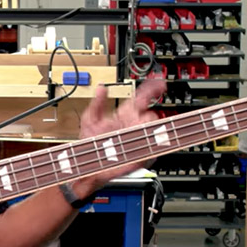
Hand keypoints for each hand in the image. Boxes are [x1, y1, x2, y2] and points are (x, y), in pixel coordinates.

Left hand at [73, 79, 165, 195]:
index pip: (143, 97)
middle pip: (153, 114)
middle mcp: (134, 125)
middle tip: (140, 118)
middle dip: (149, 115)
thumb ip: (98, 102)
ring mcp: (139, 139)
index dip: (153, 89)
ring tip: (137, 130)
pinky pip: (154, 149)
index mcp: (125, 114)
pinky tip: (141, 143)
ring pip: (155, 130)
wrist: (87, 163)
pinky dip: (152, 146)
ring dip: (149, 129)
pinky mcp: (141, 154)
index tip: (160, 83)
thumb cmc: (89, 143)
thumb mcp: (89, 118)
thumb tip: (102, 87)